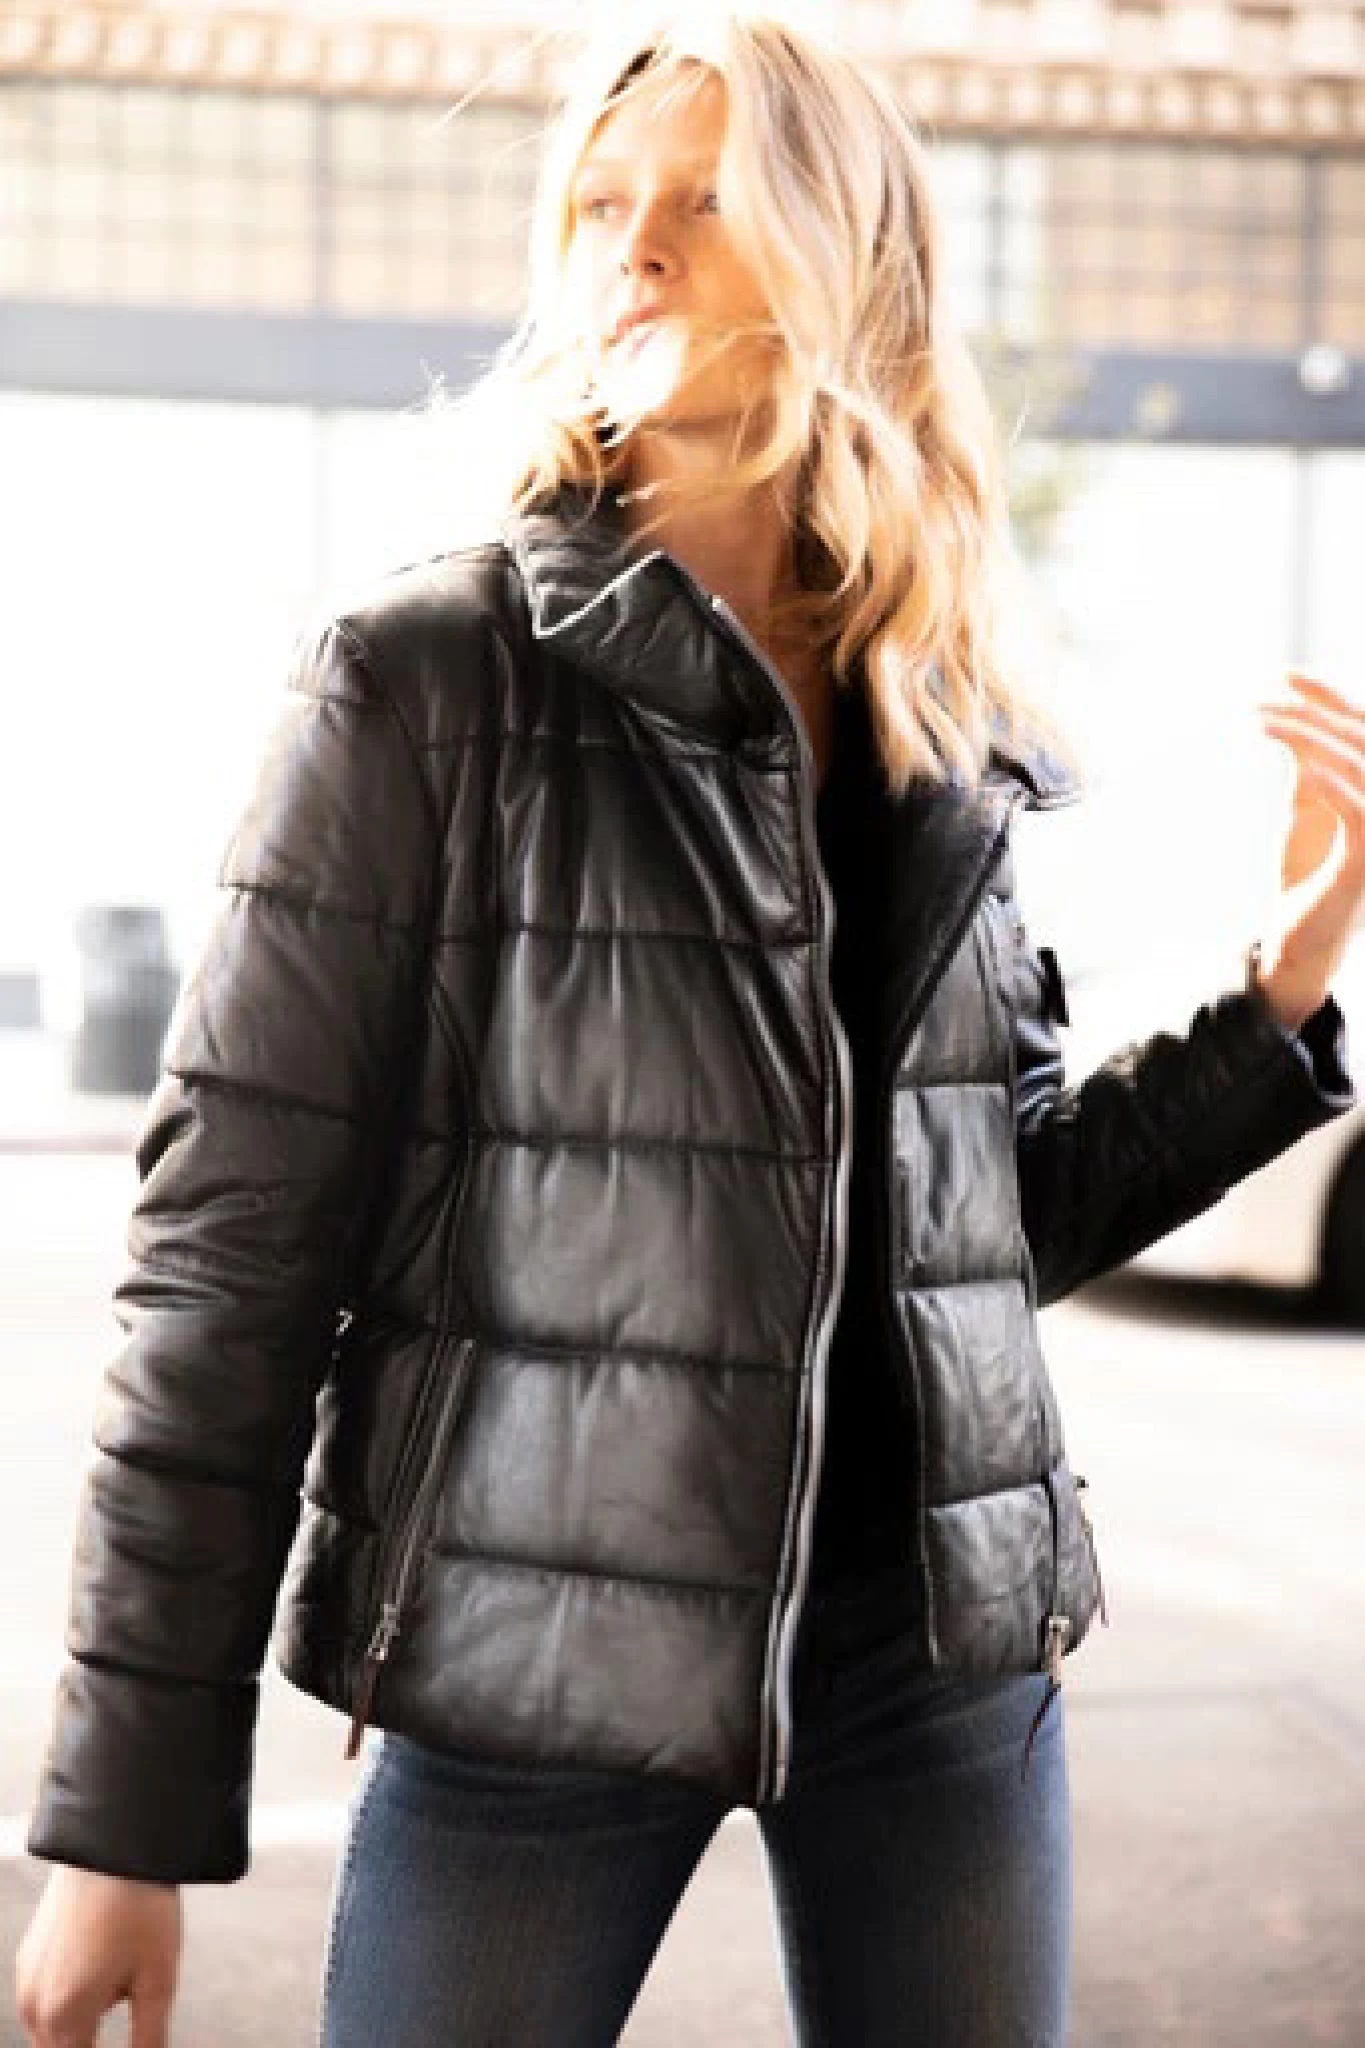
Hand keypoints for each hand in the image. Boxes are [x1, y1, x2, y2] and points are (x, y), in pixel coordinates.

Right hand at [15, 1866, 181, 2046]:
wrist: (112, 1841)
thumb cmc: (138, 1906)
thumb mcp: (157, 1980)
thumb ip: (148, 2038)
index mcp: (62, 2018)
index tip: (130, 2042)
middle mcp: (33, 2004)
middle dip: (88, 2044)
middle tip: (124, 2002)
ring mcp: (26, 1976)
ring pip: (51, 2028)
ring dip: (80, 2026)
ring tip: (119, 1985)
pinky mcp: (29, 1954)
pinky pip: (45, 1997)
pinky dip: (71, 1998)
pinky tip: (103, 1967)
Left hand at [1254, 671, 1364, 1030]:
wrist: (1297, 942)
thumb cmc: (1303, 875)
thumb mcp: (1303, 810)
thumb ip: (1307, 769)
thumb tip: (1292, 724)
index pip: (1359, 729)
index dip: (1327, 697)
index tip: (1283, 674)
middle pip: (1364, 740)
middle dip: (1318, 710)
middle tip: (1269, 695)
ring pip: (1362, 767)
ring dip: (1314, 740)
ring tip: (1269, 724)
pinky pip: (1359, 812)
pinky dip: (1333, 785)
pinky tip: (1305, 768)